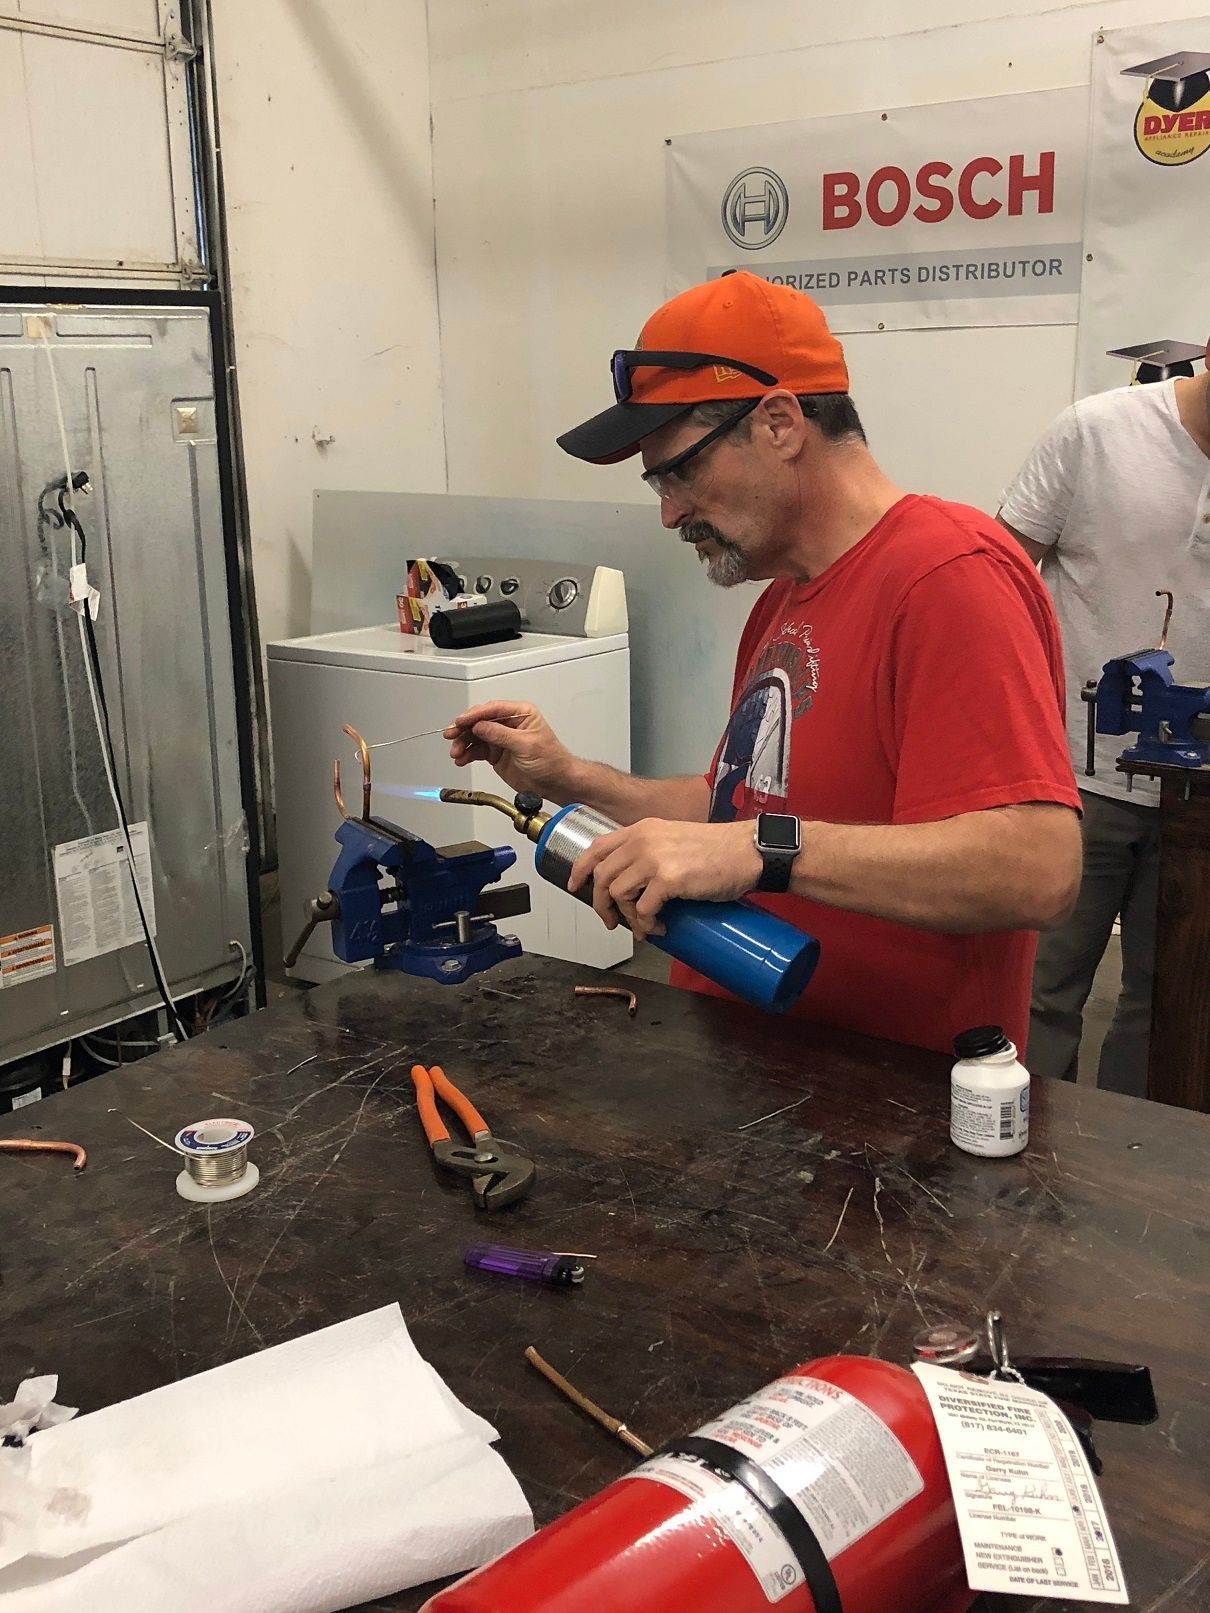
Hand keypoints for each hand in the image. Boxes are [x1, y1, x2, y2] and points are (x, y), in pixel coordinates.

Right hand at [443, 700, 575, 798]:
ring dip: (463, 743)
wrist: (555, 783)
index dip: (474, 715)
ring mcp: (501, 738)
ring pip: (475, 736)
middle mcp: (509, 723)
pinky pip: (477, 750)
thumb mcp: (526, 745)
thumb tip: (480, 726)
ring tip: (456, 753)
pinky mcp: (496, 753)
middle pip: (480, 721)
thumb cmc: (551, 761)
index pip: (492, 709)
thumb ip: (500, 735)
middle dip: (464, 729)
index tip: (460, 721)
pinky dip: (467, 754)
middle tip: (451, 735)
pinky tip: (461, 759)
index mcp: (521, 714)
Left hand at [568, 818, 764, 938]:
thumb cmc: (718, 849)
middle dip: (602, 905)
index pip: (596, 847)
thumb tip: (633, 882)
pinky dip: (645, 924)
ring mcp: (654, 859)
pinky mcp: (668, 880)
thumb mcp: (674, 839)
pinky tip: (657, 927)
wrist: (748, 851)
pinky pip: (642, 909)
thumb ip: (651, 851)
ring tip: (643, 926)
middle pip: (602, 877)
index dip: (580, 870)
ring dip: (627, 917)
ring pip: (618, 895)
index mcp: (642, 829)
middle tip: (612, 922)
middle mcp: (642, 840)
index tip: (575, 887)